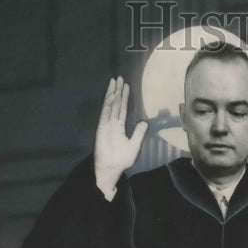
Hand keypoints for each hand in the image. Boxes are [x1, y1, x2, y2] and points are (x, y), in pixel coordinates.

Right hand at [94, 77, 147, 193]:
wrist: (111, 169)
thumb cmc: (121, 159)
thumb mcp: (134, 145)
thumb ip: (139, 133)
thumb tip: (145, 122)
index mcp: (120, 126)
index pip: (123, 108)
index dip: (124, 96)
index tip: (126, 85)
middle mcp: (112, 123)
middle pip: (116, 103)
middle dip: (117, 91)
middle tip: (119, 77)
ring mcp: (106, 125)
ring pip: (110, 106)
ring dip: (112, 94)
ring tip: (115, 82)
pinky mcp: (102, 129)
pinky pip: (105, 115)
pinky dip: (108, 106)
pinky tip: (111, 97)